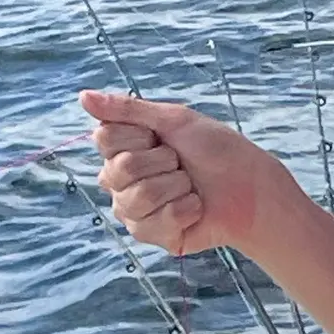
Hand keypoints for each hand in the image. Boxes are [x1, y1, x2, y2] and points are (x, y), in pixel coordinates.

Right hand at [79, 90, 293, 254]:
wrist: (251, 187)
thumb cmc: (216, 150)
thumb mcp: (174, 120)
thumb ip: (127, 110)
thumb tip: (82, 97)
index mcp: (123, 150)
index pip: (104, 139)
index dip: (139, 136)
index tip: (163, 137)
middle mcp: (121, 182)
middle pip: (119, 169)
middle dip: (162, 162)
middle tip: (182, 164)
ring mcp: (134, 212)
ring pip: (135, 198)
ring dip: (175, 187)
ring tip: (190, 187)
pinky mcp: (153, 237)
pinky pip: (155, 222)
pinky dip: (185, 210)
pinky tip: (196, 208)